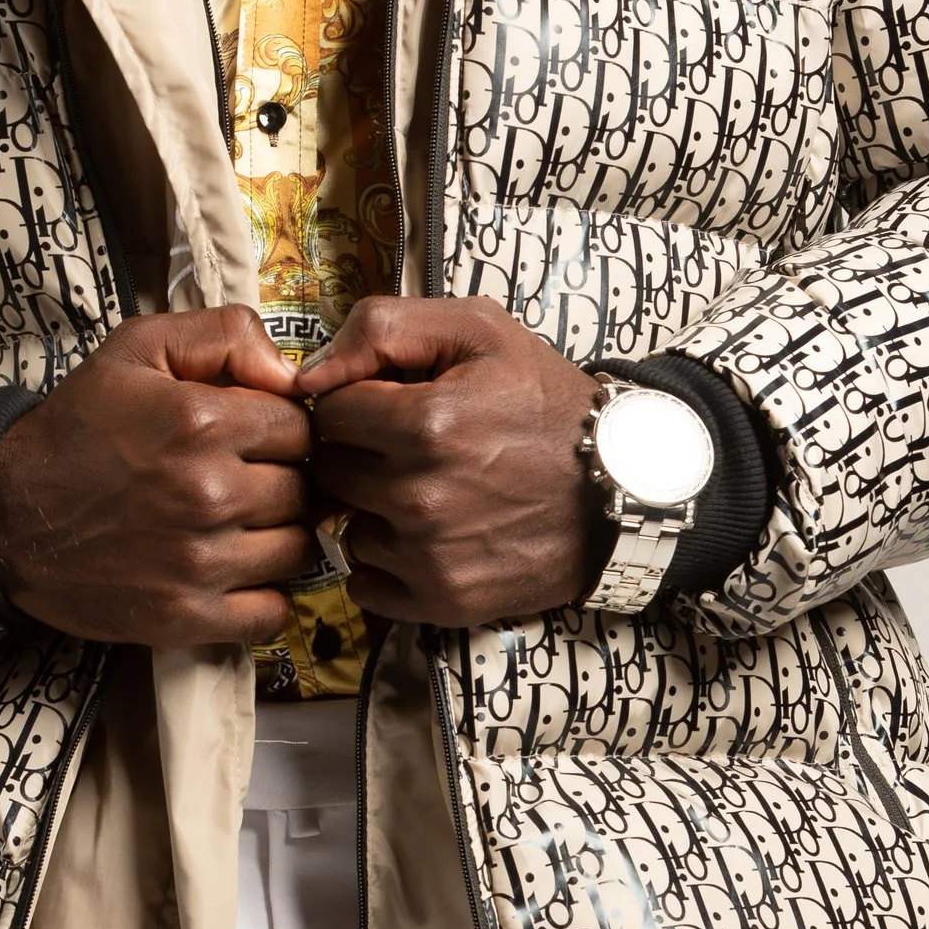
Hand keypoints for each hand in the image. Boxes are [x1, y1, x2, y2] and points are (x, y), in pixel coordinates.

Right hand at [0, 308, 310, 647]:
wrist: (4, 515)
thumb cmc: (76, 429)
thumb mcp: (137, 349)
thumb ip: (224, 335)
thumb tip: (293, 375)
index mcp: (201, 422)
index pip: (301, 430)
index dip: (280, 432)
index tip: (251, 440)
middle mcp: (207, 493)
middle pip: (302, 491)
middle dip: (278, 482)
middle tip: (237, 482)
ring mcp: (198, 562)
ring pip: (295, 550)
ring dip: (273, 538)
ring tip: (232, 526)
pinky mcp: (185, 617)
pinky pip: (271, 613)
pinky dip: (261, 597)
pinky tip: (230, 573)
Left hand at [298, 297, 599, 628]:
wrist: (621, 486)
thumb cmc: (546, 403)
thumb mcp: (479, 330)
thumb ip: (382, 328)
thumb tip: (306, 377)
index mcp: (425, 423)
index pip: (330, 412)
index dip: (359, 403)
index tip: (395, 406)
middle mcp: (421, 496)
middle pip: (332, 473)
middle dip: (362, 456)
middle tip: (414, 449)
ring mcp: (431, 555)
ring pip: (348, 527)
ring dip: (375, 511)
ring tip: (431, 493)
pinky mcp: (443, 600)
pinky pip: (366, 584)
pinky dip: (387, 563)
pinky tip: (429, 537)